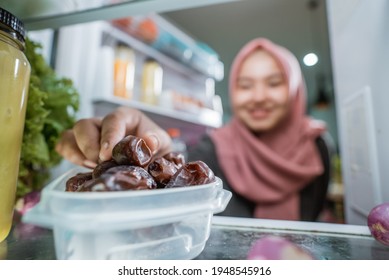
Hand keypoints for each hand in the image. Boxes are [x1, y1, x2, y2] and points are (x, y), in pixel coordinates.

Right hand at [55, 107, 171, 167]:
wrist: (151, 159)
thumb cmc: (155, 148)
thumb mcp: (162, 143)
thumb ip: (156, 140)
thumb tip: (148, 142)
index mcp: (125, 117)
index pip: (112, 120)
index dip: (108, 136)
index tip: (107, 154)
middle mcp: (105, 123)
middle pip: (84, 125)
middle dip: (89, 146)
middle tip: (101, 164)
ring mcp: (91, 134)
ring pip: (70, 134)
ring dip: (77, 152)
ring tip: (92, 167)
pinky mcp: (81, 147)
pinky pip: (64, 145)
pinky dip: (69, 156)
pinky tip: (86, 168)